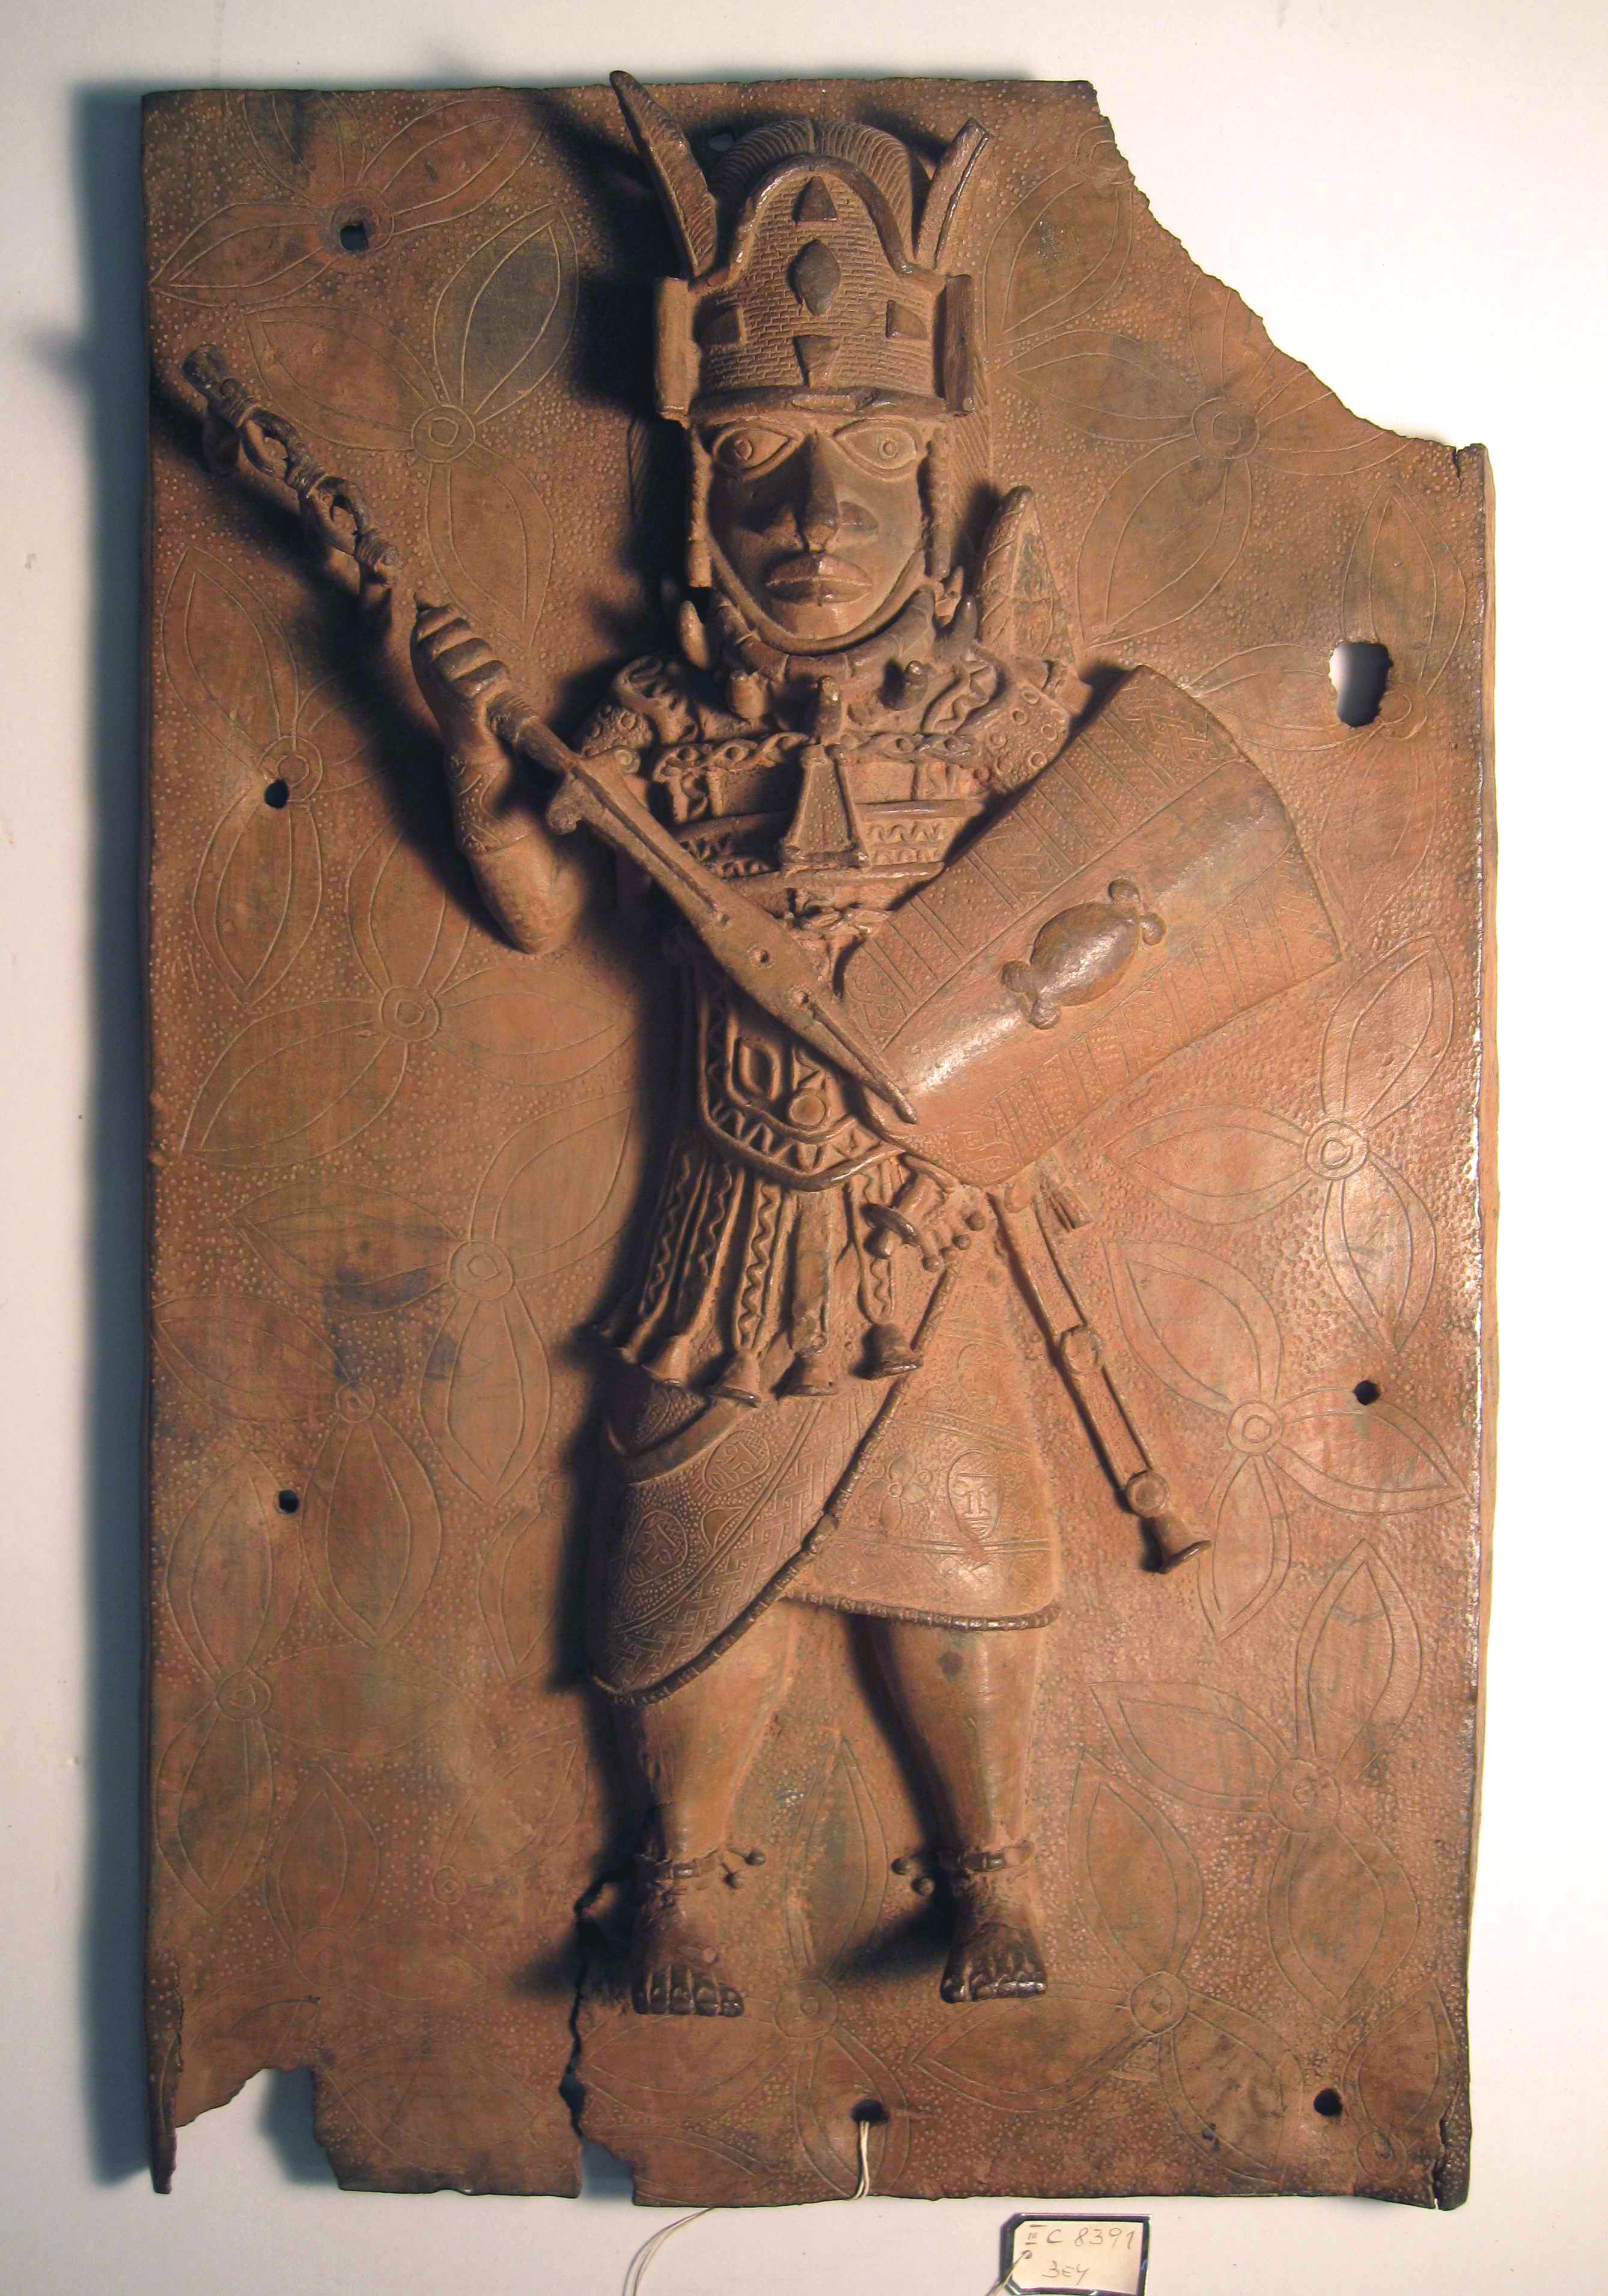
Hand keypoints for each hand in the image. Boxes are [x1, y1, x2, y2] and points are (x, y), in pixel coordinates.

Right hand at [410, 599, 510, 756]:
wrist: (467, 740)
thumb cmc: (456, 693)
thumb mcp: (439, 656)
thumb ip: (432, 624)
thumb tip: (421, 595)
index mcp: (418, 648)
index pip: (448, 614)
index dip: (463, 630)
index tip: (459, 653)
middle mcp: (426, 662)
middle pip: (468, 632)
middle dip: (479, 651)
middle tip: (472, 675)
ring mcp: (444, 679)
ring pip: (483, 651)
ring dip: (490, 669)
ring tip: (480, 688)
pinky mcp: (466, 697)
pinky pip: (496, 673)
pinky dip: (499, 685)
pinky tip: (488, 700)